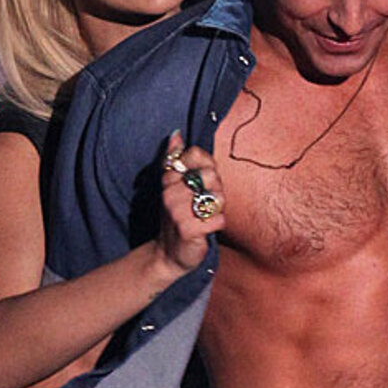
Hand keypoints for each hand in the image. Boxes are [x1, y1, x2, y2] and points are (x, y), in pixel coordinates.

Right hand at [157, 130, 225, 274]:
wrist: (169, 253)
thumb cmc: (178, 216)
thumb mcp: (174, 187)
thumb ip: (175, 159)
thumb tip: (175, 133)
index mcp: (169, 179)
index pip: (195, 155)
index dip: (207, 166)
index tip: (202, 180)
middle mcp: (170, 193)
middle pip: (211, 175)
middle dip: (216, 189)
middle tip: (205, 202)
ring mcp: (177, 212)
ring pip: (217, 197)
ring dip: (217, 208)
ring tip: (205, 215)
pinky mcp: (188, 230)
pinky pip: (218, 219)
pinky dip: (217, 224)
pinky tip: (206, 228)